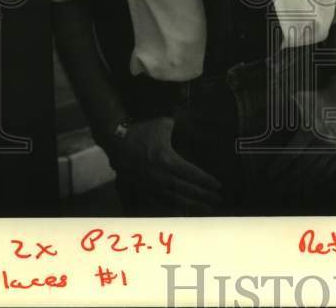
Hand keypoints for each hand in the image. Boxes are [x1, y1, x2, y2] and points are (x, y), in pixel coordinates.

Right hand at [102, 117, 223, 214]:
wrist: (116, 140)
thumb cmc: (143, 130)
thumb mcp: (164, 124)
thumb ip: (181, 127)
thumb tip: (197, 125)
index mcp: (167, 159)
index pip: (191, 173)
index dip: (206, 180)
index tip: (218, 186)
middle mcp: (160, 175)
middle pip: (186, 189)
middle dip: (204, 195)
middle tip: (218, 200)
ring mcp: (150, 185)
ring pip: (174, 199)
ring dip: (191, 205)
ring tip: (206, 209)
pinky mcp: (142, 190)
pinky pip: (160, 202)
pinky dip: (173, 208)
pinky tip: (183, 212)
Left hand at [264, 75, 335, 185]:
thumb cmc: (314, 100)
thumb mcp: (295, 102)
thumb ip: (277, 115)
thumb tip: (258, 129)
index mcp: (309, 130)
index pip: (290, 155)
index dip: (278, 167)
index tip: (269, 174)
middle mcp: (323, 141)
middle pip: (301, 167)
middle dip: (286, 178)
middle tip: (276, 185)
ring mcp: (334, 148)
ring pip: (314, 173)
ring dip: (300, 183)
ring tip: (288, 188)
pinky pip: (327, 172)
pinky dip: (316, 180)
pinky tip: (306, 184)